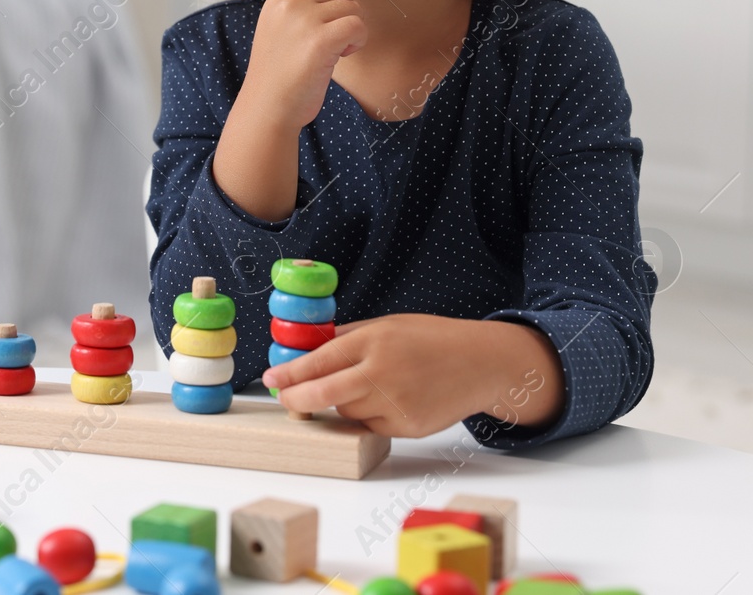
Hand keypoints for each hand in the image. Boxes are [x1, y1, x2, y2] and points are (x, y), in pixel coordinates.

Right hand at [238, 0, 365, 131]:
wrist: (268, 107)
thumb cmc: (278, 71)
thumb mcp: (278, 25)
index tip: (322, 23)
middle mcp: (290, 3)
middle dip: (343, 13)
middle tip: (328, 40)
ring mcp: (304, 20)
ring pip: (352, 7)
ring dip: (351, 30)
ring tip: (332, 51)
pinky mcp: (321, 40)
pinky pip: (358, 25)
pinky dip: (358, 41)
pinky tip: (341, 56)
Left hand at [260, 313, 564, 437]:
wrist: (481, 364)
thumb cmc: (431, 339)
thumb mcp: (387, 325)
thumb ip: (348, 338)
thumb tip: (306, 349)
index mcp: (375, 341)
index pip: (320, 360)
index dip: (290, 373)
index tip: (270, 379)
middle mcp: (384, 373)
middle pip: (324, 394)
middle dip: (297, 399)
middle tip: (285, 399)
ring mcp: (397, 404)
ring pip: (346, 411)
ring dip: (337, 404)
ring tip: (353, 388)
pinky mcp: (408, 427)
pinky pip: (369, 425)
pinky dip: (363, 415)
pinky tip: (378, 400)